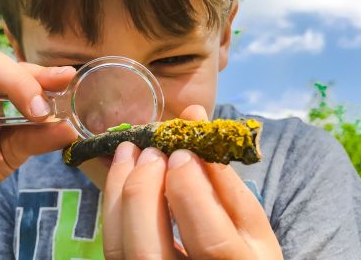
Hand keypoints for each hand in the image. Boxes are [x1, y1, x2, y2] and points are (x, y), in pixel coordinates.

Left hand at [102, 105, 282, 259]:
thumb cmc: (243, 249)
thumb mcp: (249, 220)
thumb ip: (221, 173)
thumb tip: (192, 115)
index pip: (210, 242)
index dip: (191, 194)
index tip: (182, 153)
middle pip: (148, 252)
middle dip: (143, 192)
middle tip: (152, 153)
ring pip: (119, 249)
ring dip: (118, 192)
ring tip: (129, 150)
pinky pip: (112, 243)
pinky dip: (112, 204)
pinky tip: (123, 173)